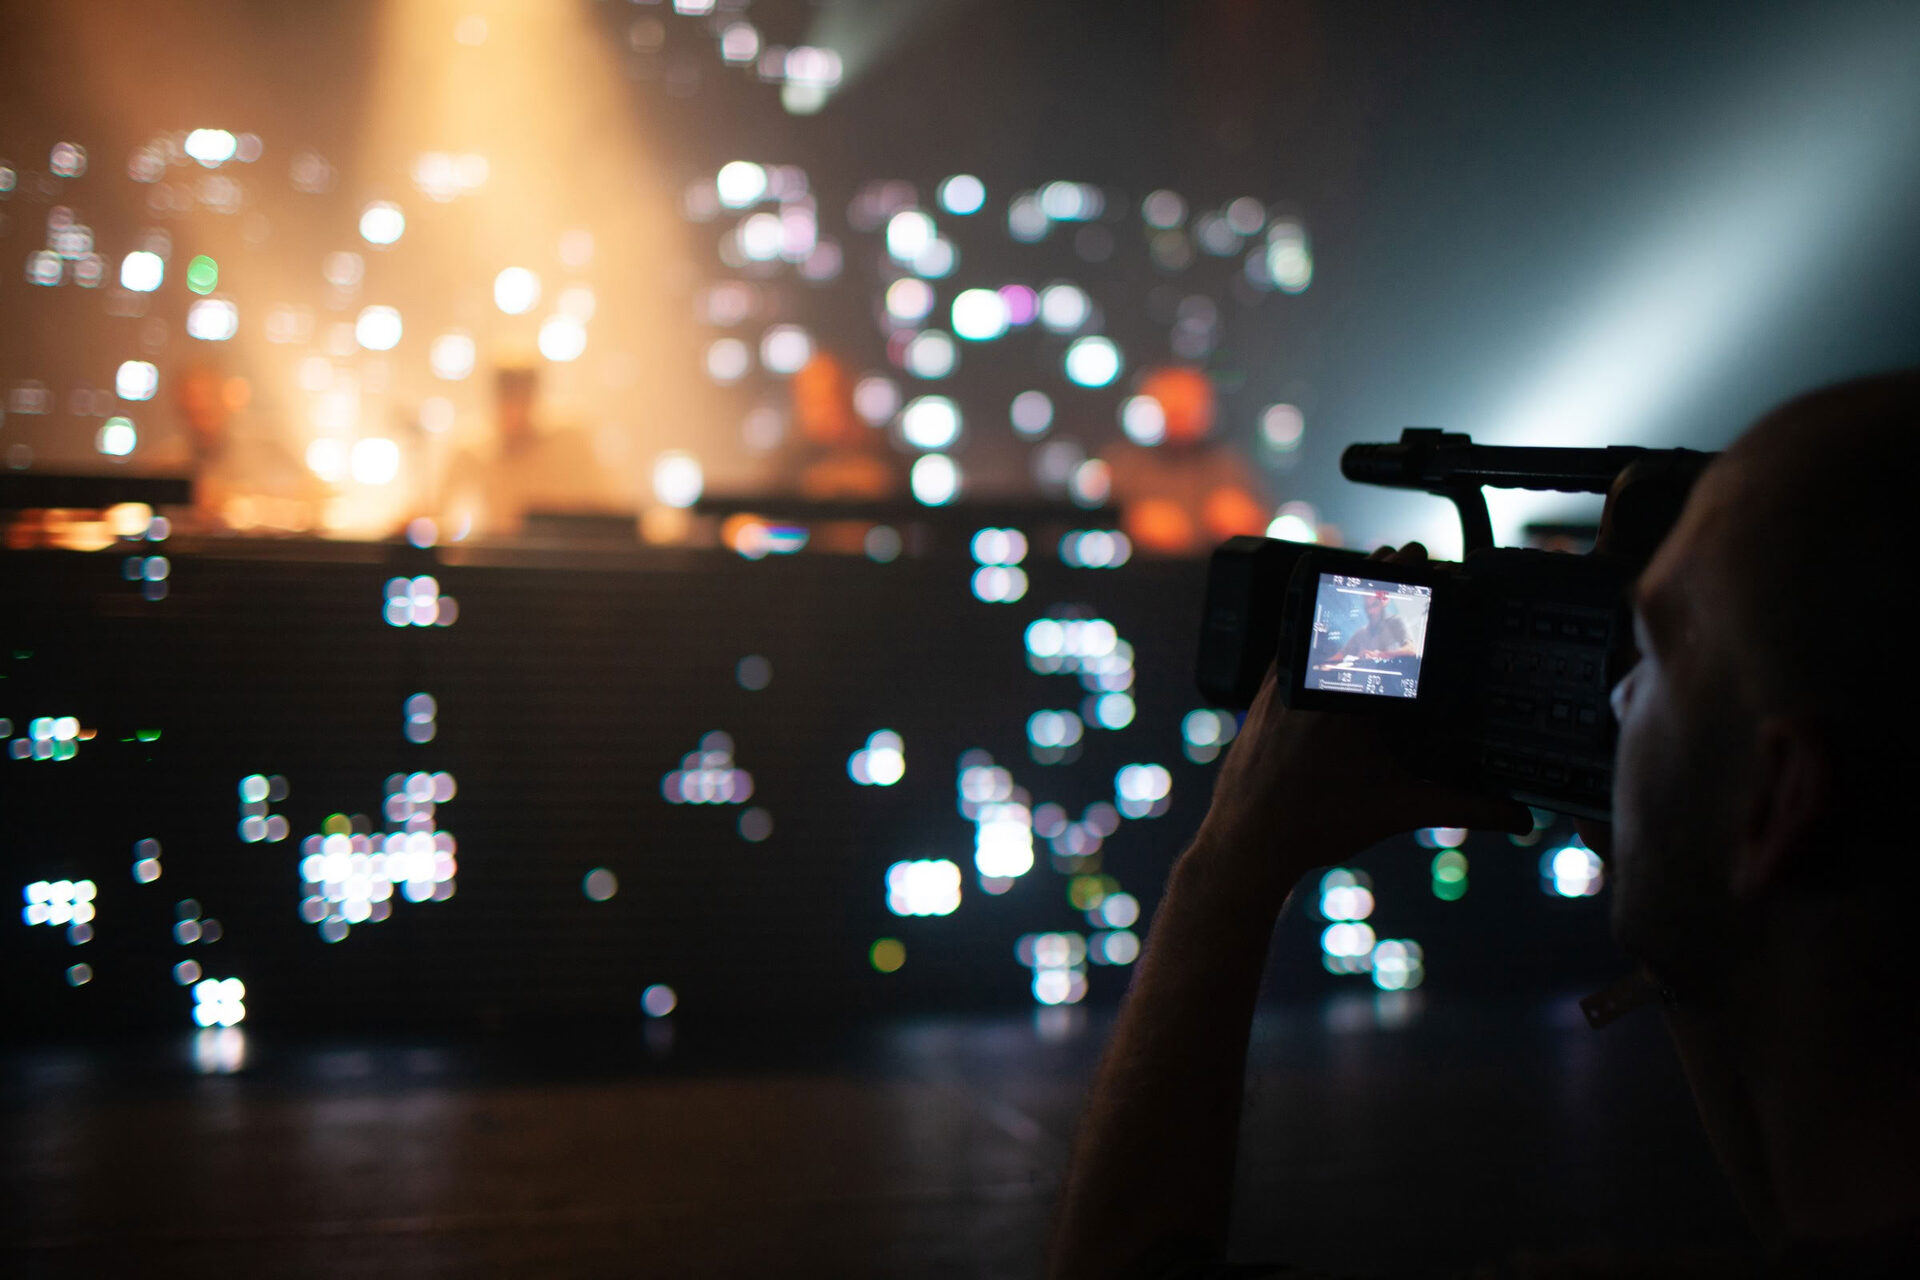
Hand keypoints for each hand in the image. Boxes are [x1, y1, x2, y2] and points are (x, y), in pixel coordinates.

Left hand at [1192, 544, 1532, 895]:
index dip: (1410, 590)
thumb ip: (1463, 806)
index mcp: (1348, 696)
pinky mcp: (1263, 688)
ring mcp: (1281, 679)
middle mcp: (1310, 678)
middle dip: (1382, 580)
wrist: (1246, 840)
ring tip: (1377, 569)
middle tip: (1409, 551)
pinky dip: (1318, 624)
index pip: (1387, 628)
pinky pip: (1293, 642)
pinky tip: (1334, 614)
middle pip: (1352, 613)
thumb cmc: (1317, 824)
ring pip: (1319, 621)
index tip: (1430, 561)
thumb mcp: (1398, 809)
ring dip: (1347, 598)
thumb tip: (1520, 817)